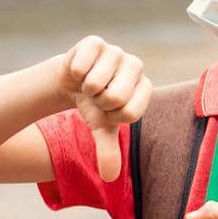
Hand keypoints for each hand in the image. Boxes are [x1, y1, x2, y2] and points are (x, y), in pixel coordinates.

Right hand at [58, 36, 150, 181]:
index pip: (129, 112)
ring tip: (88, 83)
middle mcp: (136, 66)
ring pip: (95, 82)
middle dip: (97, 103)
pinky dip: (73, 73)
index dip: (110, 117)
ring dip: (84, 88)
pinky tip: (78, 70)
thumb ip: (108, 150)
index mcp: (144, 87)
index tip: (107, 111)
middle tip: (96, 96)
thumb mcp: (102, 128)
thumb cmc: (95, 106)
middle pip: (115, 97)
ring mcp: (116, 51)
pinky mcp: (95, 42)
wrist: (73, 80)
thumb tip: (110, 176)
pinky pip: (80, 66)